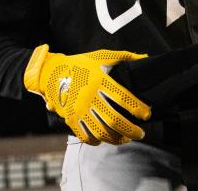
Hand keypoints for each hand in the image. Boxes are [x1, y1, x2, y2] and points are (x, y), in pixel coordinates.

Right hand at [23, 44, 151, 144]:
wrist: (50, 72)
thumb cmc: (80, 64)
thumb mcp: (101, 56)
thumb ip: (124, 56)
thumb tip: (146, 57)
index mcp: (99, 80)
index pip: (123, 97)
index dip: (138, 108)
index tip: (147, 114)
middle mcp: (89, 96)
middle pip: (114, 120)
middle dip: (131, 130)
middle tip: (141, 134)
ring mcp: (78, 109)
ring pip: (102, 131)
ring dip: (117, 139)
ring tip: (126, 138)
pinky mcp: (70, 119)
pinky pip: (85, 136)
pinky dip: (97, 141)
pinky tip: (105, 139)